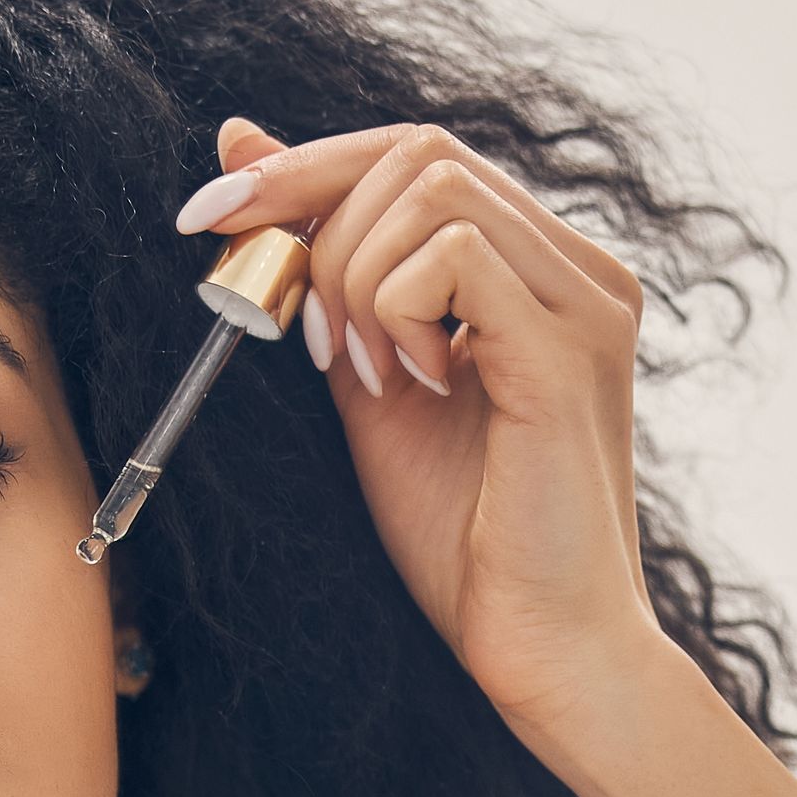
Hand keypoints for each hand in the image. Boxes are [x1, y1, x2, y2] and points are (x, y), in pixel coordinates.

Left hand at [175, 114, 673, 741]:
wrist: (543, 649)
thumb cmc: (469, 540)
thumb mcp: (369, 378)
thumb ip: (322, 270)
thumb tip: (240, 147)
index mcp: (543, 272)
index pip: (418, 154)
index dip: (303, 168)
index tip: (211, 221)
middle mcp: (582, 272)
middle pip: (418, 151)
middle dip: (314, 219)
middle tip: (293, 329)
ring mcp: (586, 304)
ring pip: (430, 187)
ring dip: (355, 274)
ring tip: (369, 374)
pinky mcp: (570, 349)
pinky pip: (451, 253)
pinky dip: (395, 309)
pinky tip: (412, 385)